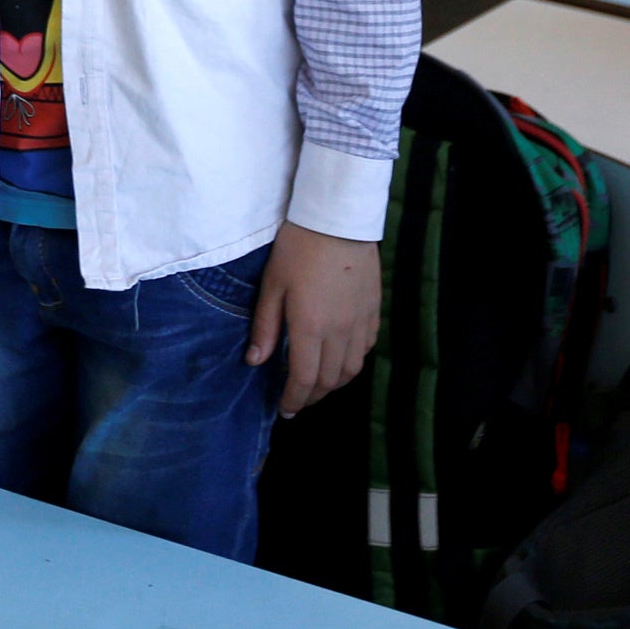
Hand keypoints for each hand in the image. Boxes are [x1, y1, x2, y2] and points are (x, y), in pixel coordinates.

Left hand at [247, 221, 380, 416]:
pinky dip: (353, 361)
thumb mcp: (272, 285)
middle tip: (298, 399)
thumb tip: (255, 362)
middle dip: (312, 396)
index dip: (294, 400)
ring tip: (318, 384)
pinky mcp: (374, 310)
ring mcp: (361, 322)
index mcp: (310, 328)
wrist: (338, 218)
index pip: (304, 380)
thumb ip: (265, 327)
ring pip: (352, 369)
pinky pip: (367, 348)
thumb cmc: (298, 248)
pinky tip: (341, 357)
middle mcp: (339, 332)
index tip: (284, 409)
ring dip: (334, 384)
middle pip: (329, 380)